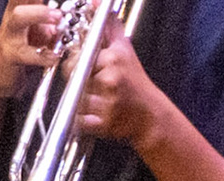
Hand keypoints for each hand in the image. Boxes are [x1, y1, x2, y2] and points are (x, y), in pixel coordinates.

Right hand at [0, 0, 65, 100]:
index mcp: (24, 5)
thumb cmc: (20, 47)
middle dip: (37, 0)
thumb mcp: (39, 29)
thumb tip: (68, 14)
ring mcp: (10, 34)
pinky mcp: (10, 55)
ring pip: (19, 16)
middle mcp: (14, 15)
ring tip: (58, 18)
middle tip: (57, 6)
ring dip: (40, 14)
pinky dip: (42, 55)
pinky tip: (54, 56)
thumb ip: (53, 19)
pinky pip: (25, 53)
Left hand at [75, 18, 168, 148]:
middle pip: (73, 78)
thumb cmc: (135, 82)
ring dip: (81, 102)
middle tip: (94, 86)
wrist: (150, 114)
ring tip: (99, 100)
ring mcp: (107, 103)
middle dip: (78, 82)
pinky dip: (83, 121)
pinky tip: (96, 115)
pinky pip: (79, 121)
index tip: (86, 68)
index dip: (77, 64)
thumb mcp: (124, 48)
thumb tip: (96, 3)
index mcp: (113, 59)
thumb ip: (109, 25)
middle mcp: (110, 79)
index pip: (77, 58)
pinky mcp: (103, 124)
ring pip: (75, 99)